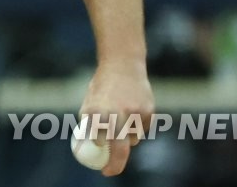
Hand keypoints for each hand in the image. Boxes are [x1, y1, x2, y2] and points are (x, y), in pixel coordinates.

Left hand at [79, 60, 153, 175]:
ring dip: (127, 138)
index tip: (102, 167)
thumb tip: (92, 148)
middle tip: (110, 171)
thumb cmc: (103, 87)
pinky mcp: (147, 111)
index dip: (102, 156)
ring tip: (122, 117)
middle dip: (115, 165)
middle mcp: (115, 113)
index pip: (99, 142)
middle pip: (119, 149)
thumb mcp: (89, 103)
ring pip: (132, 139)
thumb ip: (91, 124)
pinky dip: (137, 127)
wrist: (122, 65)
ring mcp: (133, 113)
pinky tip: (132, 110)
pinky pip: (142, 129)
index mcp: (97, 111)